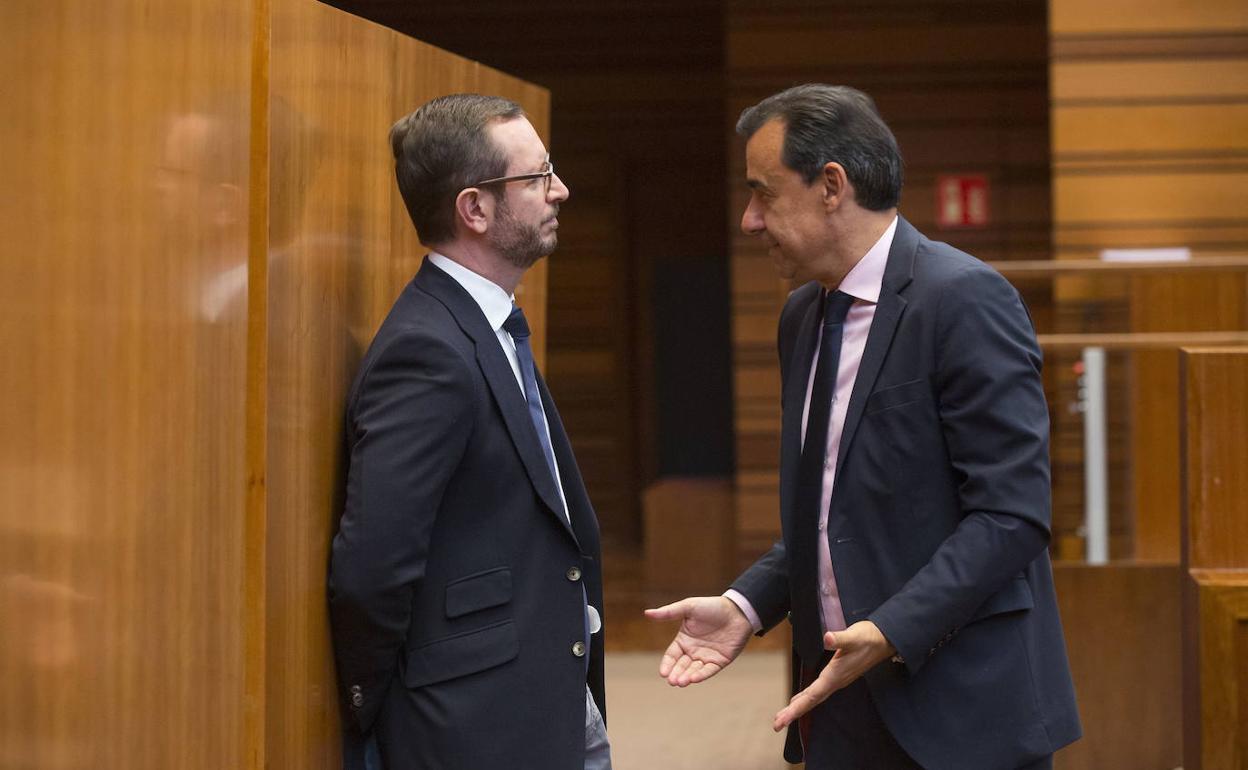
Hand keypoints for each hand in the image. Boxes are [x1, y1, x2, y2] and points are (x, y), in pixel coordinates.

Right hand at [644, 596, 752, 686]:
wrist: (738, 610)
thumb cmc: (712, 606)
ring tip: (681, 682)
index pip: (672, 655)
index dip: (667, 664)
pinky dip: (702, 675)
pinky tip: (694, 678)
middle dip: (676, 674)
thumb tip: (647, 613)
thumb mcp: (689, 607)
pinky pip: (709, 670)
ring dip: (687, 677)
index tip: (663, 673)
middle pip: (681, 666)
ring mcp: (706, 657)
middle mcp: (693, 651)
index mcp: (684, 640)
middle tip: (672, 681)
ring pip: (694, 670)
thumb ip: (669, 613)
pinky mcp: (720, 661)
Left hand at [772, 621, 894, 731]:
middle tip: (777, 724)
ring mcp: (837, 680)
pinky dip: (806, 698)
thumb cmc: (868, 637)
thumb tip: (827, 637)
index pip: (812, 696)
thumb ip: (840, 638)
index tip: (783, 720)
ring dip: (798, 707)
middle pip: (811, 701)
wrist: (884, 641)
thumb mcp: (854, 636)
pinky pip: (818, 692)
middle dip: (793, 713)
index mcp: (835, 676)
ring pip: (814, 698)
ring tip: (783, 717)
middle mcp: (835, 682)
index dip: (796, 708)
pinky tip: (799, 700)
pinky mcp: (838, 676)